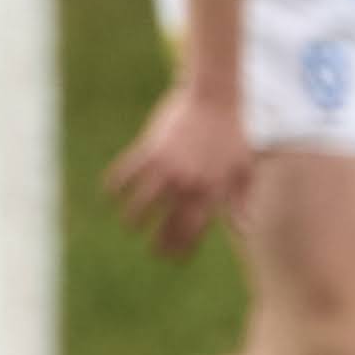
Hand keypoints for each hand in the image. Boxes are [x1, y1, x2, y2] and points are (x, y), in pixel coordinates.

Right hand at [103, 78, 249, 259]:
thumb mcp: (244, 169)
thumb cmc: (233, 133)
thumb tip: (244, 228)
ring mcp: (167, 167)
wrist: (214, 97)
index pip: (193, 231)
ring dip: (133, 218)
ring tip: (130, 224)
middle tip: (152, 249)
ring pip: (141, 203)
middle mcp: (187, 184)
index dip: (182, 248)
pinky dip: (115, 184)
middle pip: (166, 224)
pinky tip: (110, 193)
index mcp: (211, 192)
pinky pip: (126, 173)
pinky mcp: (150, 149)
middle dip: (158, 242)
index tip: (173, 257)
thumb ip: (240, 201)